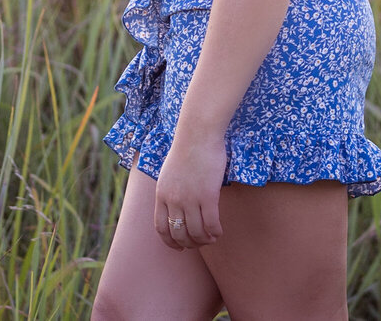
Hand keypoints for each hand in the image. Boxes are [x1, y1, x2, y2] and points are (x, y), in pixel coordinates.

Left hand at [153, 128, 226, 249]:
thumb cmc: (186, 149)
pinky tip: (219, 232)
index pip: (161, 228)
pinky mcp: (208, 196)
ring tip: (211, 238)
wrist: (198, 134)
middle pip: (179, 234)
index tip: (180, 247)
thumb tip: (175, 208)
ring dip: (204, 240)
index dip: (170, 243)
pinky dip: (215, 233)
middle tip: (199, 243)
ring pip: (196, 233)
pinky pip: (211, 224)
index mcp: (161, 194)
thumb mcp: (168, 173)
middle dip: (189, 244)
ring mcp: (190, 199)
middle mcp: (173, 200)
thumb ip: (169, 191)